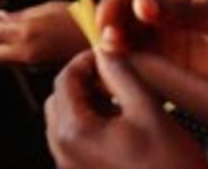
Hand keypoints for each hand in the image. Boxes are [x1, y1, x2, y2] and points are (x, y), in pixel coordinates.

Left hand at [0, 0, 86, 66]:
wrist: (103, 43)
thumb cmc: (77, 18)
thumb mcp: (45, 8)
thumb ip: (16, 15)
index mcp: (25, 33)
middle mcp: (23, 54)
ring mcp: (30, 65)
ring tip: (5, 26)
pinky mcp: (37, 69)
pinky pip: (12, 61)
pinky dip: (8, 50)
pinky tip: (21, 36)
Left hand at [46, 50, 207, 168]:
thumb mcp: (148, 111)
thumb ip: (121, 74)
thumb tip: (104, 50)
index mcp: (73, 133)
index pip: (64, 79)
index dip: (84, 61)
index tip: (103, 54)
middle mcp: (63, 152)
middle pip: (59, 98)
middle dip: (82, 82)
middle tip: (110, 76)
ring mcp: (70, 167)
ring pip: (65, 119)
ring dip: (86, 103)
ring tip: (117, 101)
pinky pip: (74, 141)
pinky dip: (89, 125)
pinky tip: (117, 125)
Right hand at [97, 0, 207, 81]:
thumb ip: (180, 9)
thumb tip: (138, 3)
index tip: (104, 21)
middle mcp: (167, 9)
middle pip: (126, 9)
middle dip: (112, 23)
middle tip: (108, 44)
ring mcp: (169, 36)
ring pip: (130, 35)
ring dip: (117, 44)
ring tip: (114, 57)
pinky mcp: (173, 63)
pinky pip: (143, 59)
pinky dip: (129, 62)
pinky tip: (125, 69)